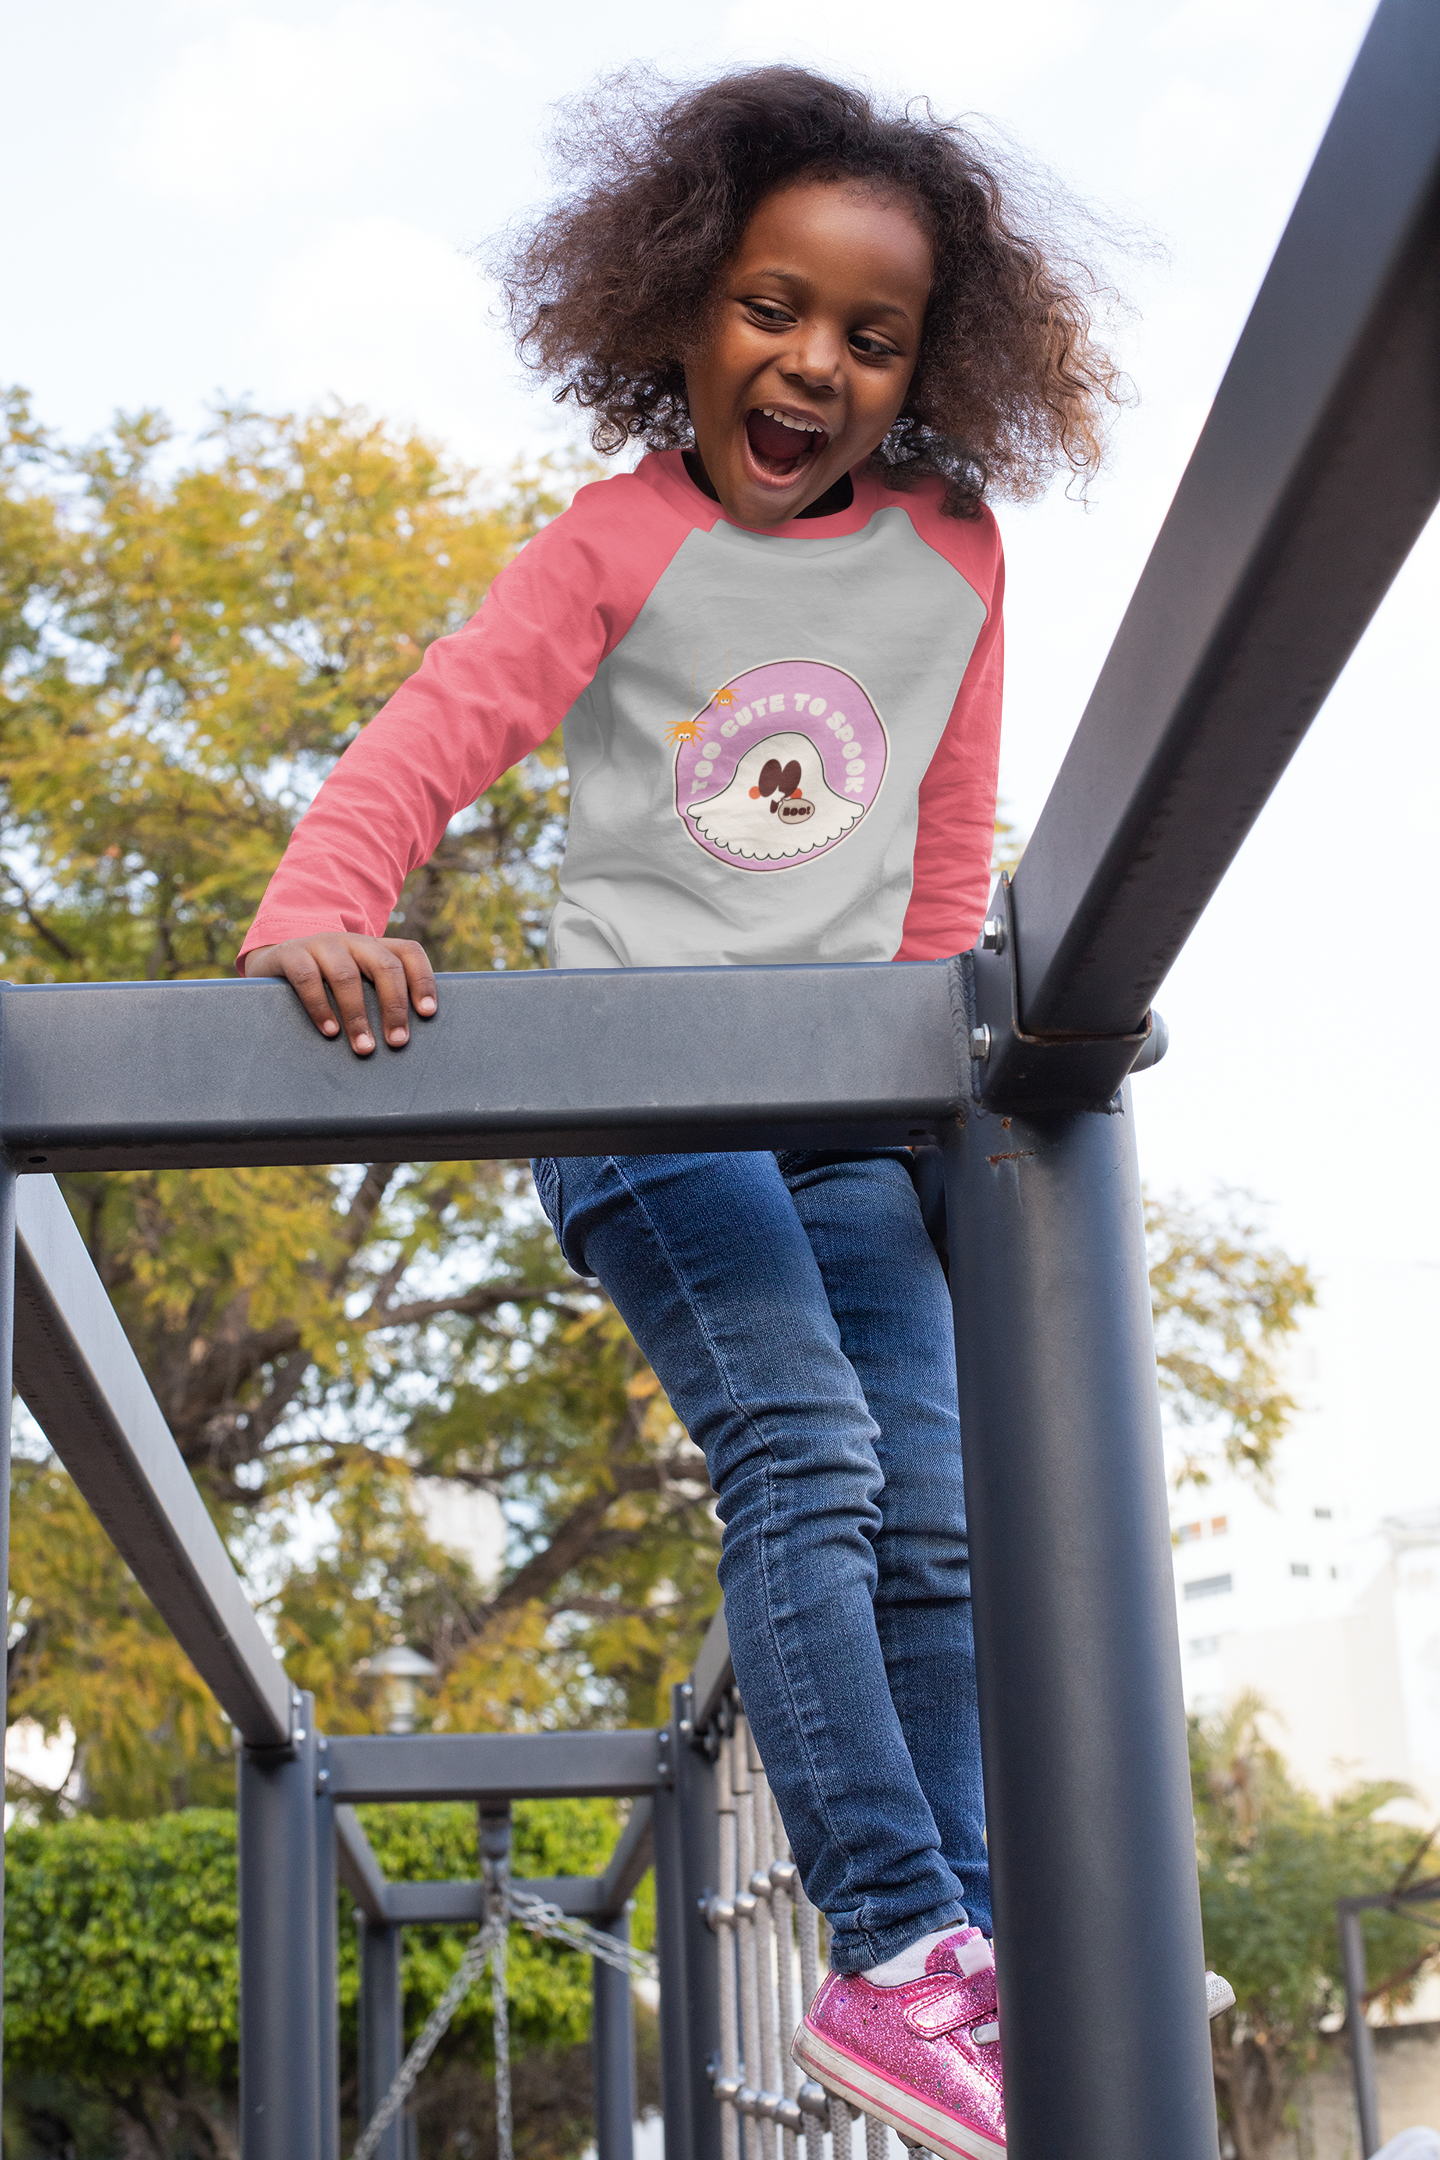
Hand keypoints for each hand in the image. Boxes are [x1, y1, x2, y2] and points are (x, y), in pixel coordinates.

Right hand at [243, 934, 437, 1054]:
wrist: (276, 960)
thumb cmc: (327, 983)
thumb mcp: (357, 982)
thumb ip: (378, 997)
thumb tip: (406, 1040)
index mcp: (375, 947)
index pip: (409, 953)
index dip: (423, 980)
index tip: (428, 1013)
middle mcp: (353, 941)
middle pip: (384, 965)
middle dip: (394, 1006)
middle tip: (398, 1042)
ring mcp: (322, 945)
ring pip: (346, 976)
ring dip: (357, 1015)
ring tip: (364, 1047)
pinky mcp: (291, 954)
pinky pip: (307, 978)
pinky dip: (320, 1007)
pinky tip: (330, 1031)